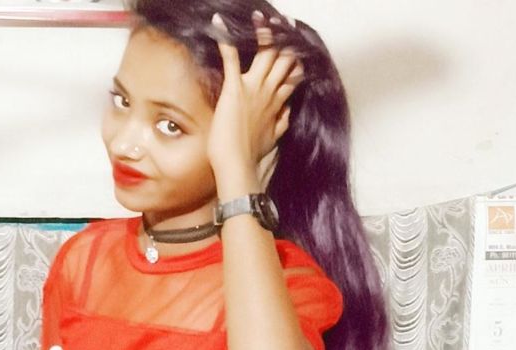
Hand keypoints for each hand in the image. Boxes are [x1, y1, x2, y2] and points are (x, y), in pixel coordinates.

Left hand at [208, 12, 302, 194]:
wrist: (238, 167)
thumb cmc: (251, 157)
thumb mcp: (273, 139)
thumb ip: (281, 122)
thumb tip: (287, 113)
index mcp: (276, 103)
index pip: (291, 75)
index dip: (294, 60)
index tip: (296, 49)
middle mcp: (268, 92)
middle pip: (283, 60)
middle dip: (285, 42)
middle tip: (284, 24)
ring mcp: (253, 89)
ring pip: (266, 54)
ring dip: (264, 34)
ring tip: (261, 17)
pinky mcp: (234, 89)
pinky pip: (232, 58)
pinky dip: (226, 39)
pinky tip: (219, 23)